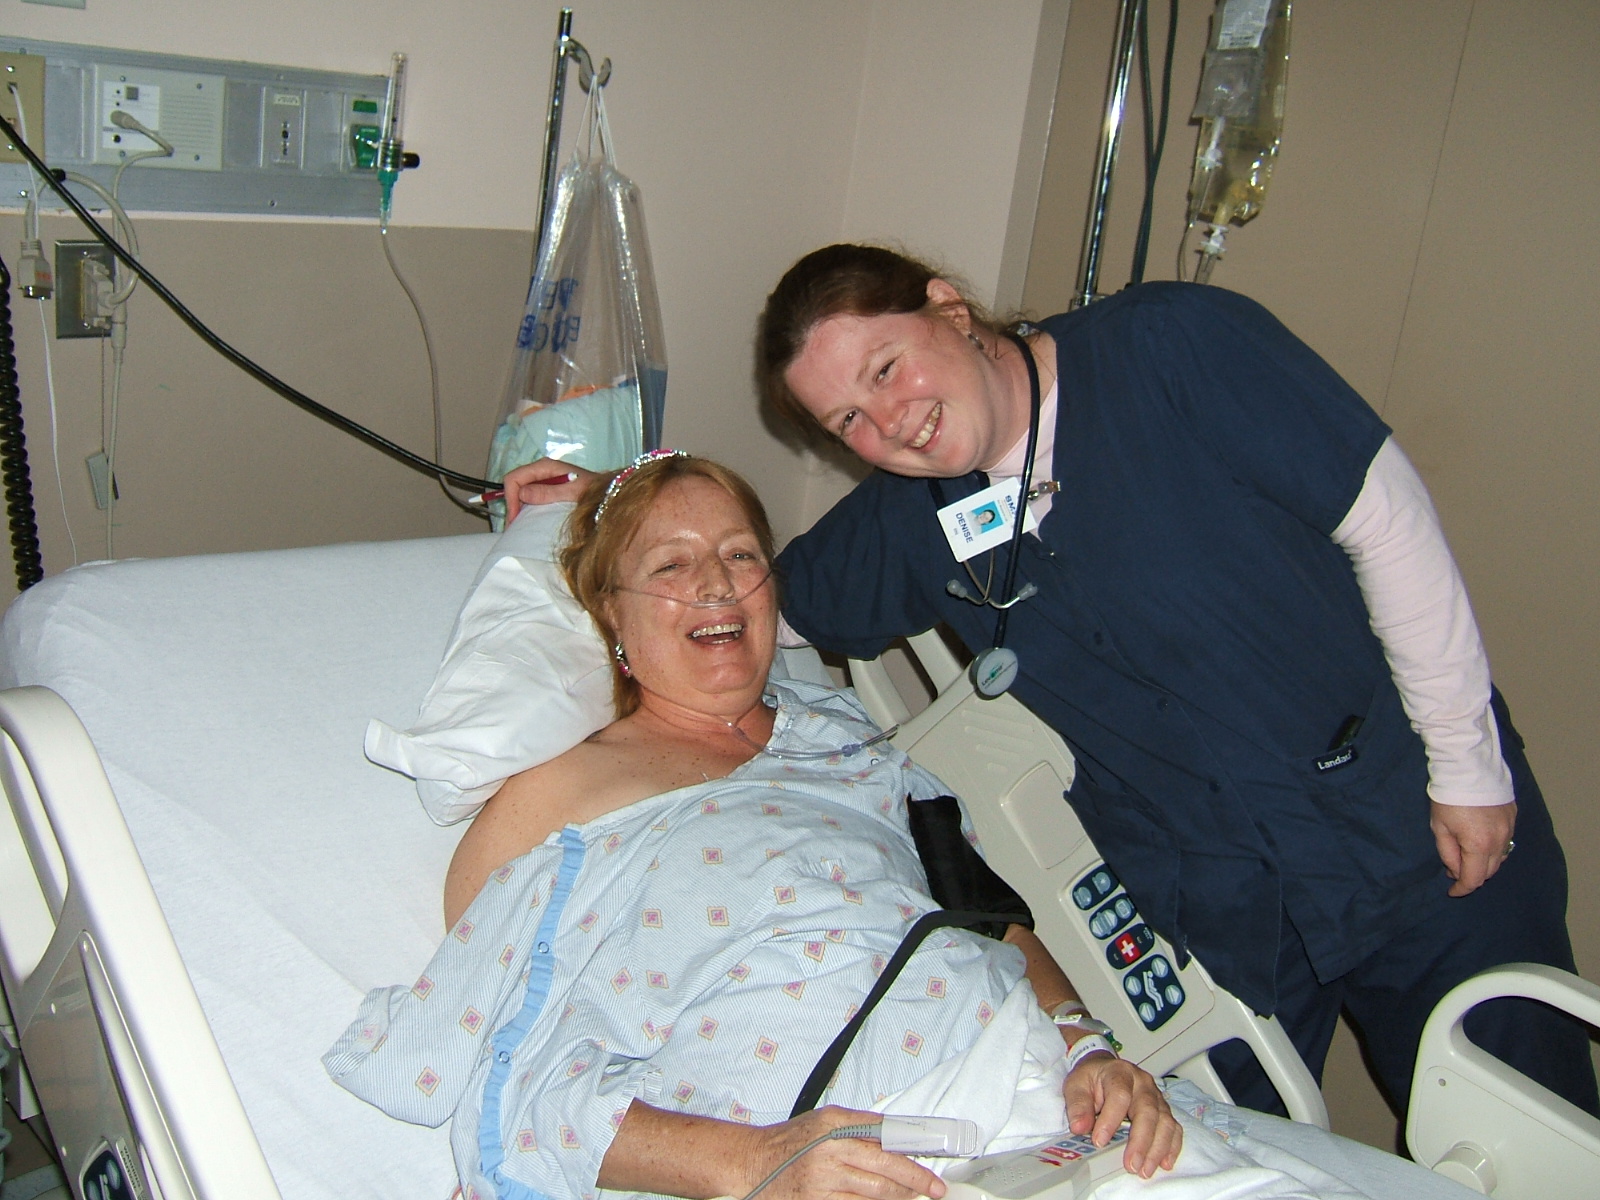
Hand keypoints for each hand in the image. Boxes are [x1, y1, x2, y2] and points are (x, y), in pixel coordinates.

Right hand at [501, 458, 598, 522]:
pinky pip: (530, 495)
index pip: (514, 478)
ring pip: (520, 490)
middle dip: (511, 504)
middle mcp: (541, 470)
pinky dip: (525, 507)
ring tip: (518, 525)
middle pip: (515, 484)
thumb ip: (547, 492)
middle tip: (514, 526)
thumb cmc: (592, 492)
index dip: (510, 498)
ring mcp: (544, 478)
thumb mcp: (570, 493)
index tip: (514, 518)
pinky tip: (528, 519)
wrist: (608, 494)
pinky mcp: (548, 487)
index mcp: (544, 466)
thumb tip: (522, 493)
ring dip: (517, 507)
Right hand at [736, 1107, 945, 1199]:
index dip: (912, 1153)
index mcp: (835, 1124)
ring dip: (898, 1197)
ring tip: (912, 1197)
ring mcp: (823, 1181)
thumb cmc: (790, 1141)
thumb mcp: (825, 1120)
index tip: (930, 1164)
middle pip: (885, 1169)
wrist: (752, 1163)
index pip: (885, 1137)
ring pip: (874, 1193)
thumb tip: (896, 1134)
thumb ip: (860, 1125)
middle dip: (915, 1182)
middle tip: (934, 1189)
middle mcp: (830, 1151)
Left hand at [1063, 1054, 1181, 1178]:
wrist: (1104, 1068)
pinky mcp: (1163, 1110)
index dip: (1110, 1120)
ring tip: (1145, 1170)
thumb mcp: (1075, 1086)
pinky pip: (1174, 1128)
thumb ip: (1077, 1105)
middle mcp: (1142, 1083)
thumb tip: (1080, 1128)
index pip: (1119, 1095)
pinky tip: (1164, 1163)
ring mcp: (1156, 1097)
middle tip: (1131, 1165)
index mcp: (1119, 1073)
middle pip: (1148, 1111)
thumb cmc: (1091, 1079)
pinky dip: (1171, 1147)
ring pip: (1165, 1122)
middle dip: (1140, 1142)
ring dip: (1157, 1149)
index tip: (1099, 1142)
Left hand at [1431, 800, 1516, 896]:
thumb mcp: (1440, 828)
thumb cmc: (1448, 798)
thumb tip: (1455, 870)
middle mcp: (1499, 842)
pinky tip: (1480, 843)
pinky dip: (1494, 850)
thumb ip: (1448, 853)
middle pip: (1489, 872)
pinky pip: (1506, 843)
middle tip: (1454, 870)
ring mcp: (1509, 830)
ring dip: (1484, 864)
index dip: (1462, 889)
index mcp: (1479, 846)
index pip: (1473, 879)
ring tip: (1466, 857)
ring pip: (1500, 859)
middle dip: (1472, 876)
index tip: (1451, 892)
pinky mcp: (1513, 819)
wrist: (1469, 769)